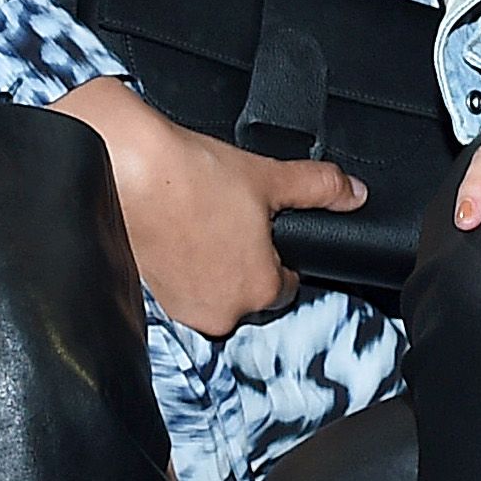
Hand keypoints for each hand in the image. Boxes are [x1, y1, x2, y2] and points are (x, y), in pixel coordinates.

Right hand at [57, 79, 359, 339]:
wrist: (127, 168)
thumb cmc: (192, 175)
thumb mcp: (270, 176)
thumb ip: (319, 187)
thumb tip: (352, 192)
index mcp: (259, 289)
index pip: (287, 284)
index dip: (280, 252)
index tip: (267, 228)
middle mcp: (222, 312)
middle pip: (249, 291)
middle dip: (245, 260)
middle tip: (232, 218)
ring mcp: (183, 308)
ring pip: (214, 291)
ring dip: (213, 265)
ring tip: (203, 220)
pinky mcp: (152, 296)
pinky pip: (181, 286)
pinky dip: (183, 265)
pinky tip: (179, 230)